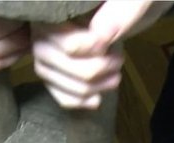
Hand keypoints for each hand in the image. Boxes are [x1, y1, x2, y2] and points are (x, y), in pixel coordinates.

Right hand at [31, 1, 172, 107]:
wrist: (130, 7)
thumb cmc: (132, 0)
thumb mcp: (133, 0)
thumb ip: (118, 12)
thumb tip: (100, 35)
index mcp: (55, 8)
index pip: (67, 43)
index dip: (94, 48)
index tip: (112, 38)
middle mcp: (40, 28)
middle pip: (64, 64)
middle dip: (98, 67)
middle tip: (118, 59)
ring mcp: (42, 51)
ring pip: (58, 81)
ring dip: (93, 86)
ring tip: (115, 76)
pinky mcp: (53, 71)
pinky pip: (60, 96)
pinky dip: (80, 101)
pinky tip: (98, 98)